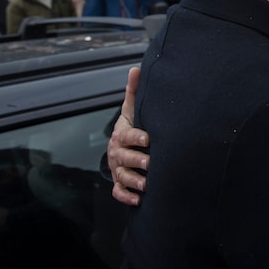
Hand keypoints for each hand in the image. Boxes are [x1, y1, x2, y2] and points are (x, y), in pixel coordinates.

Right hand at [109, 67, 149, 205]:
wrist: (123, 147)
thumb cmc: (132, 126)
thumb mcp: (132, 110)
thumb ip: (133, 92)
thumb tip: (135, 68)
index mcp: (121, 135)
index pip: (127, 136)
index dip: (136, 138)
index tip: (148, 139)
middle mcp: (118, 153)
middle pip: (124, 158)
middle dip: (136, 161)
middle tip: (150, 164)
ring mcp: (118, 169)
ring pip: (122, 177)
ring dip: (133, 181)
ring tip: (146, 185)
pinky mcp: (119, 183)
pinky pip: (119, 192)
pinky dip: (126, 197)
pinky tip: (138, 200)